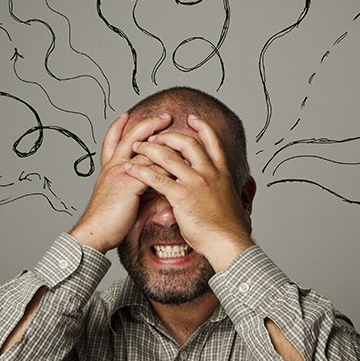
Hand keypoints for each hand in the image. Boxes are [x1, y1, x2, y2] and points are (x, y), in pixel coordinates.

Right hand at [69, 112, 172, 252]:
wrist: (95, 232)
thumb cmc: (108, 221)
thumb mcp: (121, 199)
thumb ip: (137, 189)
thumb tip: (156, 187)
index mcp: (109, 169)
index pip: (112, 141)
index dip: (118, 127)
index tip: (125, 115)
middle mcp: (113, 167)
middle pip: (131, 137)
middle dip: (149, 124)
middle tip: (165, 116)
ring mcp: (120, 173)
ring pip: (145, 151)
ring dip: (165, 143)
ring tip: (181, 138)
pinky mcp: (128, 184)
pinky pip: (152, 170)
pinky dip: (166, 166)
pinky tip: (179, 164)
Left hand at [127, 114, 254, 270]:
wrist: (228, 242)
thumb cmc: (227, 228)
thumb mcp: (229, 201)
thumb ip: (221, 191)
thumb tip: (223, 192)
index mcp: (221, 173)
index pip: (213, 142)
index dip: (202, 127)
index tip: (192, 118)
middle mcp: (209, 173)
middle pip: (187, 142)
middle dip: (167, 136)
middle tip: (154, 136)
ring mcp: (195, 182)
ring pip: (168, 155)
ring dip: (148, 148)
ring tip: (136, 147)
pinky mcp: (182, 195)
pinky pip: (156, 178)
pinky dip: (140, 171)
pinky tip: (130, 169)